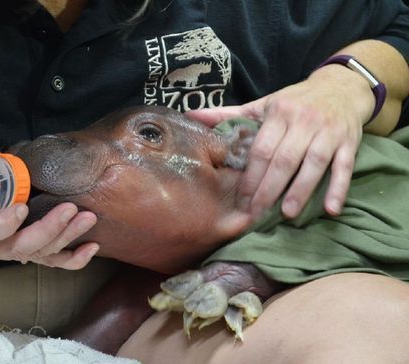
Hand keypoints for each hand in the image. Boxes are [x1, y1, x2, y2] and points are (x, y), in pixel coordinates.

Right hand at [0, 125, 99, 269]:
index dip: (0, 226)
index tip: (21, 207)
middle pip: (19, 247)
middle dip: (47, 229)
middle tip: (69, 209)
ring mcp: (14, 252)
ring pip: (41, 252)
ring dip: (66, 236)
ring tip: (87, 218)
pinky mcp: (33, 253)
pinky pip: (54, 261)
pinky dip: (74, 259)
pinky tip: (92, 247)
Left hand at [185, 64, 373, 218]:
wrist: (342, 87)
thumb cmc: (295, 102)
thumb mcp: (262, 104)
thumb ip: (228, 114)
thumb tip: (191, 114)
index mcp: (279, 113)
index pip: (261, 149)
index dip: (251, 176)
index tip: (241, 200)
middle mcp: (304, 121)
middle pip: (284, 159)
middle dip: (269, 189)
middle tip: (256, 213)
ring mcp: (328, 132)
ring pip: (314, 164)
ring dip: (300, 190)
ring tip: (287, 214)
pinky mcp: (350, 141)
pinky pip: (344, 167)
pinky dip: (339, 188)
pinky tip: (331, 209)